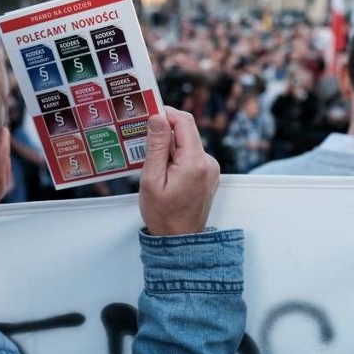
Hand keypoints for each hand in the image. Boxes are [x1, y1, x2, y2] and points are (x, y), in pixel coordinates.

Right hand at [139, 106, 219, 235]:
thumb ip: (156, 146)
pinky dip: (176, 156)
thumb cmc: (163, 215)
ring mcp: (210, 168)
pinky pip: (191, 155)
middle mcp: (208, 162)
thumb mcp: (151, 179)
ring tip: (151, 163)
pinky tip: (163, 170)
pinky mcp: (208, 174)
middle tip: (143, 139)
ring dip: (169, 146)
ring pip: (187, 143)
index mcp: (195, 162)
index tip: (148, 113)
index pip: (184, 122)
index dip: (166, 113)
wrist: (179, 240)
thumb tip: (158, 118)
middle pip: (186, 131)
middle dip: (165, 131)